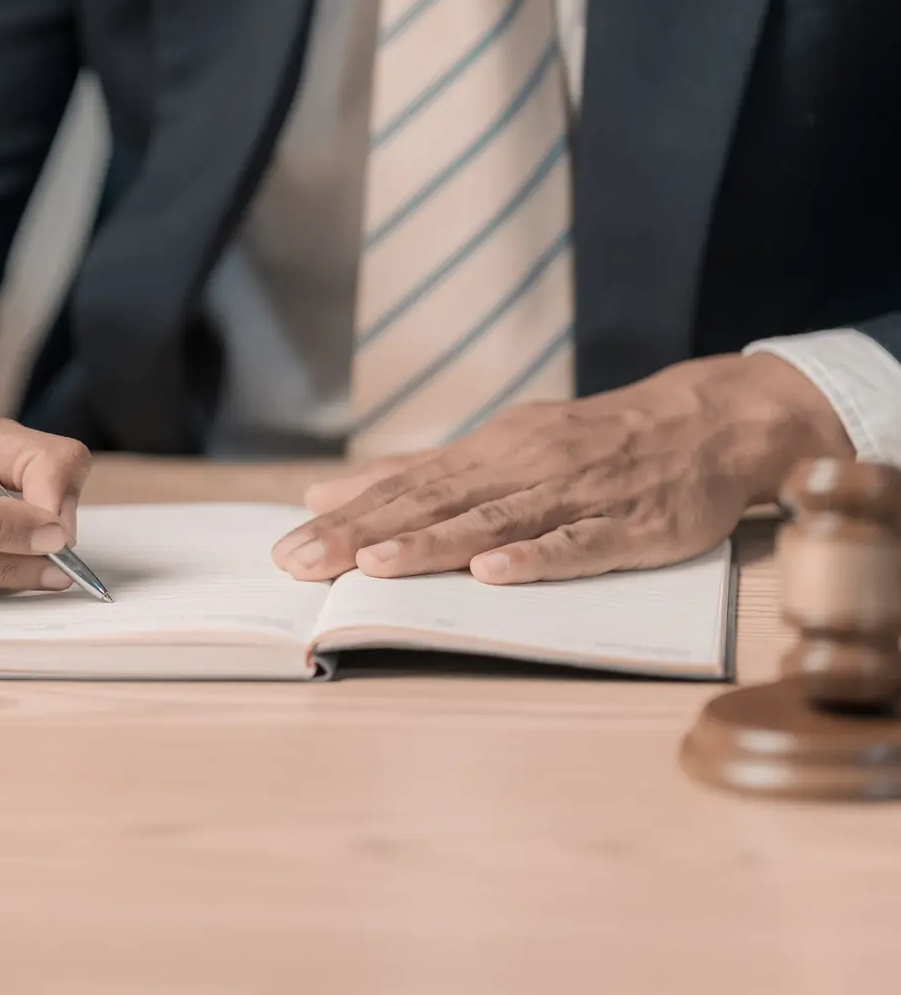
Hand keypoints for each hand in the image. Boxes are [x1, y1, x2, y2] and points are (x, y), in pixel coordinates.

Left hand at [271, 354, 851, 585]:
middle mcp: (523, 469)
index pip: (403, 489)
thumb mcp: (501, 447)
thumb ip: (417, 473)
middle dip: (364, 536)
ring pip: (494, 521)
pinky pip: (580, 543)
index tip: (287, 548)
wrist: (708, 422)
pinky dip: (538, 557)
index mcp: (488, 453)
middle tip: (302, 564)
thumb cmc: (592, 442)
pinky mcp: (632, 525)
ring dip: (434, 543)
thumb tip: (327, 494)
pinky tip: (494, 572)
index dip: (345, 520)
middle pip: (434, 505)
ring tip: (375, 565)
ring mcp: (577, 495)